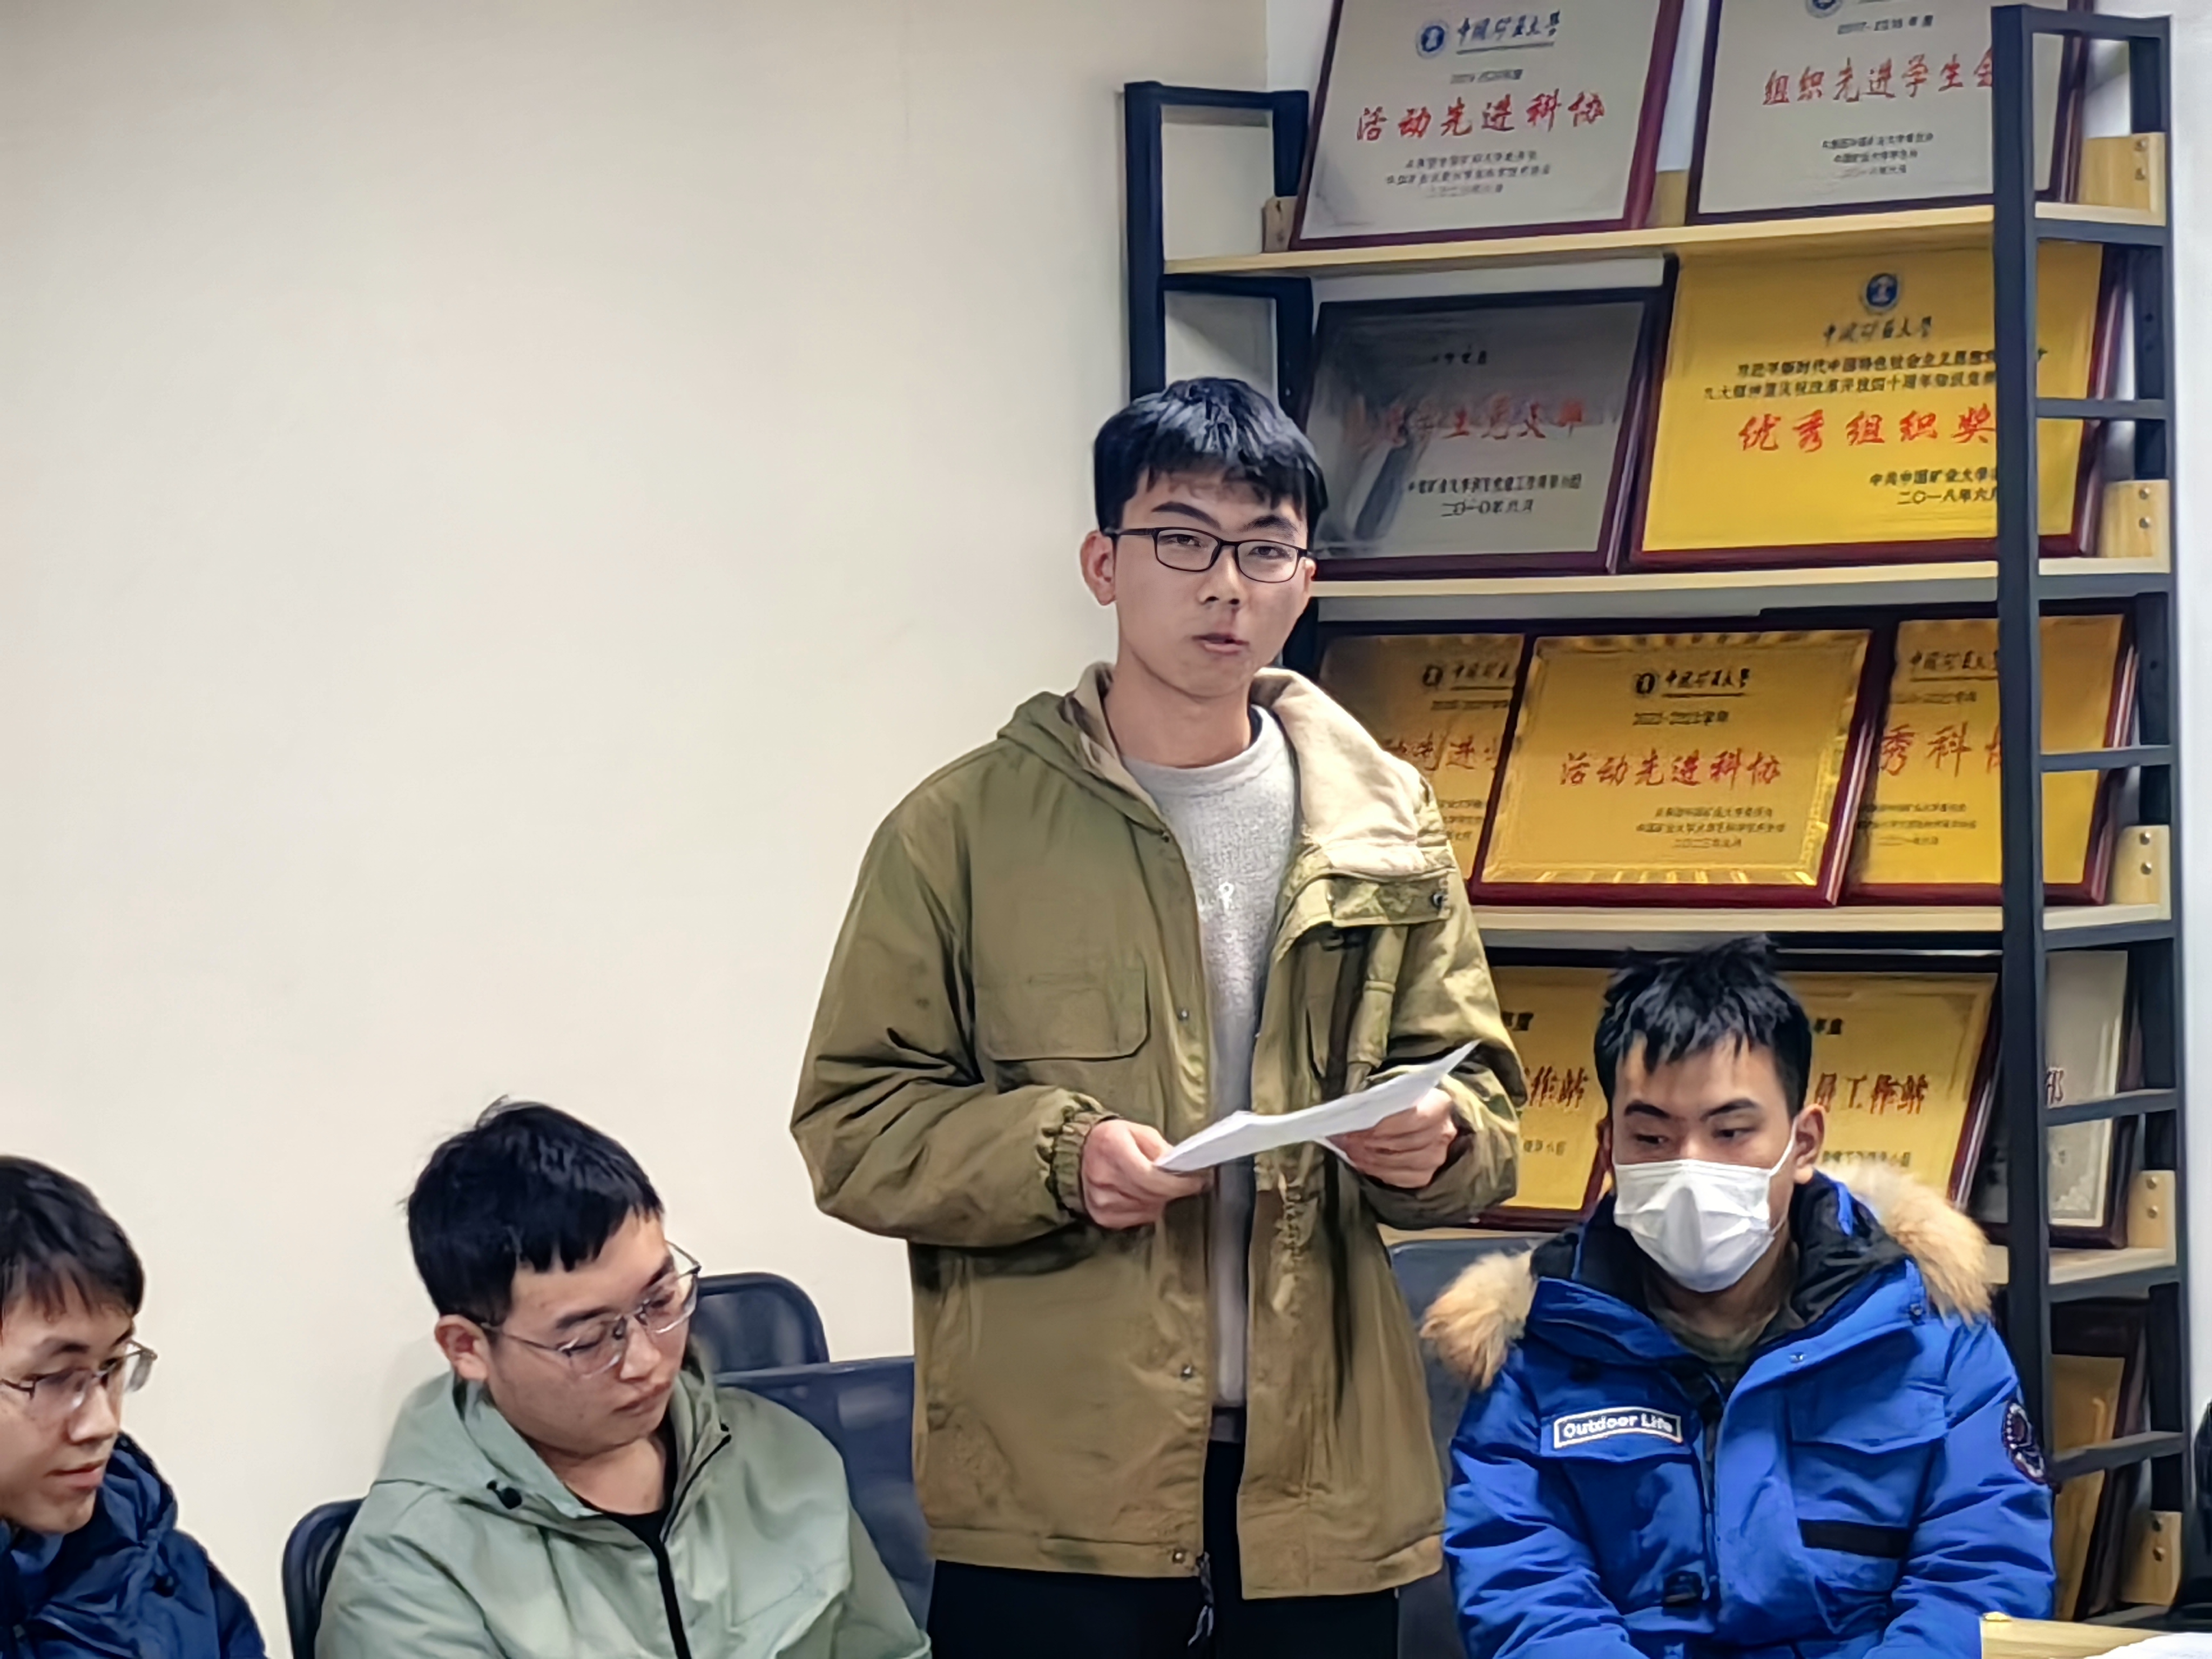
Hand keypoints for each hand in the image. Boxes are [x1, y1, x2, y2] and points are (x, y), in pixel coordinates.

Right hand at [1080, 1119, 1209, 1229]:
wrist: (1079, 1154)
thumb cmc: (1113, 1139)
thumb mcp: (1138, 1131)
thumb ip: (1160, 1148)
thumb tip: (1181, 1169)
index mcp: (1111, 1147)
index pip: (1149, 1176)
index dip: (1178, 1183)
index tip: (1199, 1181)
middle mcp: (1102, 1177)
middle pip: (1151, 1195)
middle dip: (1174, 1190)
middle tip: (1187, 1182)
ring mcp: (1100, 1200)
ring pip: (1148, 1209)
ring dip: (1161, 1199)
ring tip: (1160, 1186)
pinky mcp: (1101, 1216)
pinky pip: (1138, 1219)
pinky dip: (1148, 1208)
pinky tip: (1144, 1195)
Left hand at [1334, 1088, 1460, 1190]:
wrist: (1423, 1116)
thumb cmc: (1403, 1101)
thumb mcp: (1396, 1092)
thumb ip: (1380, 1100)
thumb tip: (1351, 1113)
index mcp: (1439, 1105)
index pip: (1413, 1119)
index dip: (1383, 1125)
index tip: (1357, 1126)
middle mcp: (1443, 1134)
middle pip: (1403, 1143)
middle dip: (1369, 1142)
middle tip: (1344, 1139)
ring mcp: (1436, 1158)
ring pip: (1399, 1162)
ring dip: (1369, 1157)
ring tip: (1349, 1149)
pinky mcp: (1425, 1175)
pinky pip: (1398, 1178)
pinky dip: (1376, 1170)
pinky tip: (1361, 1162)